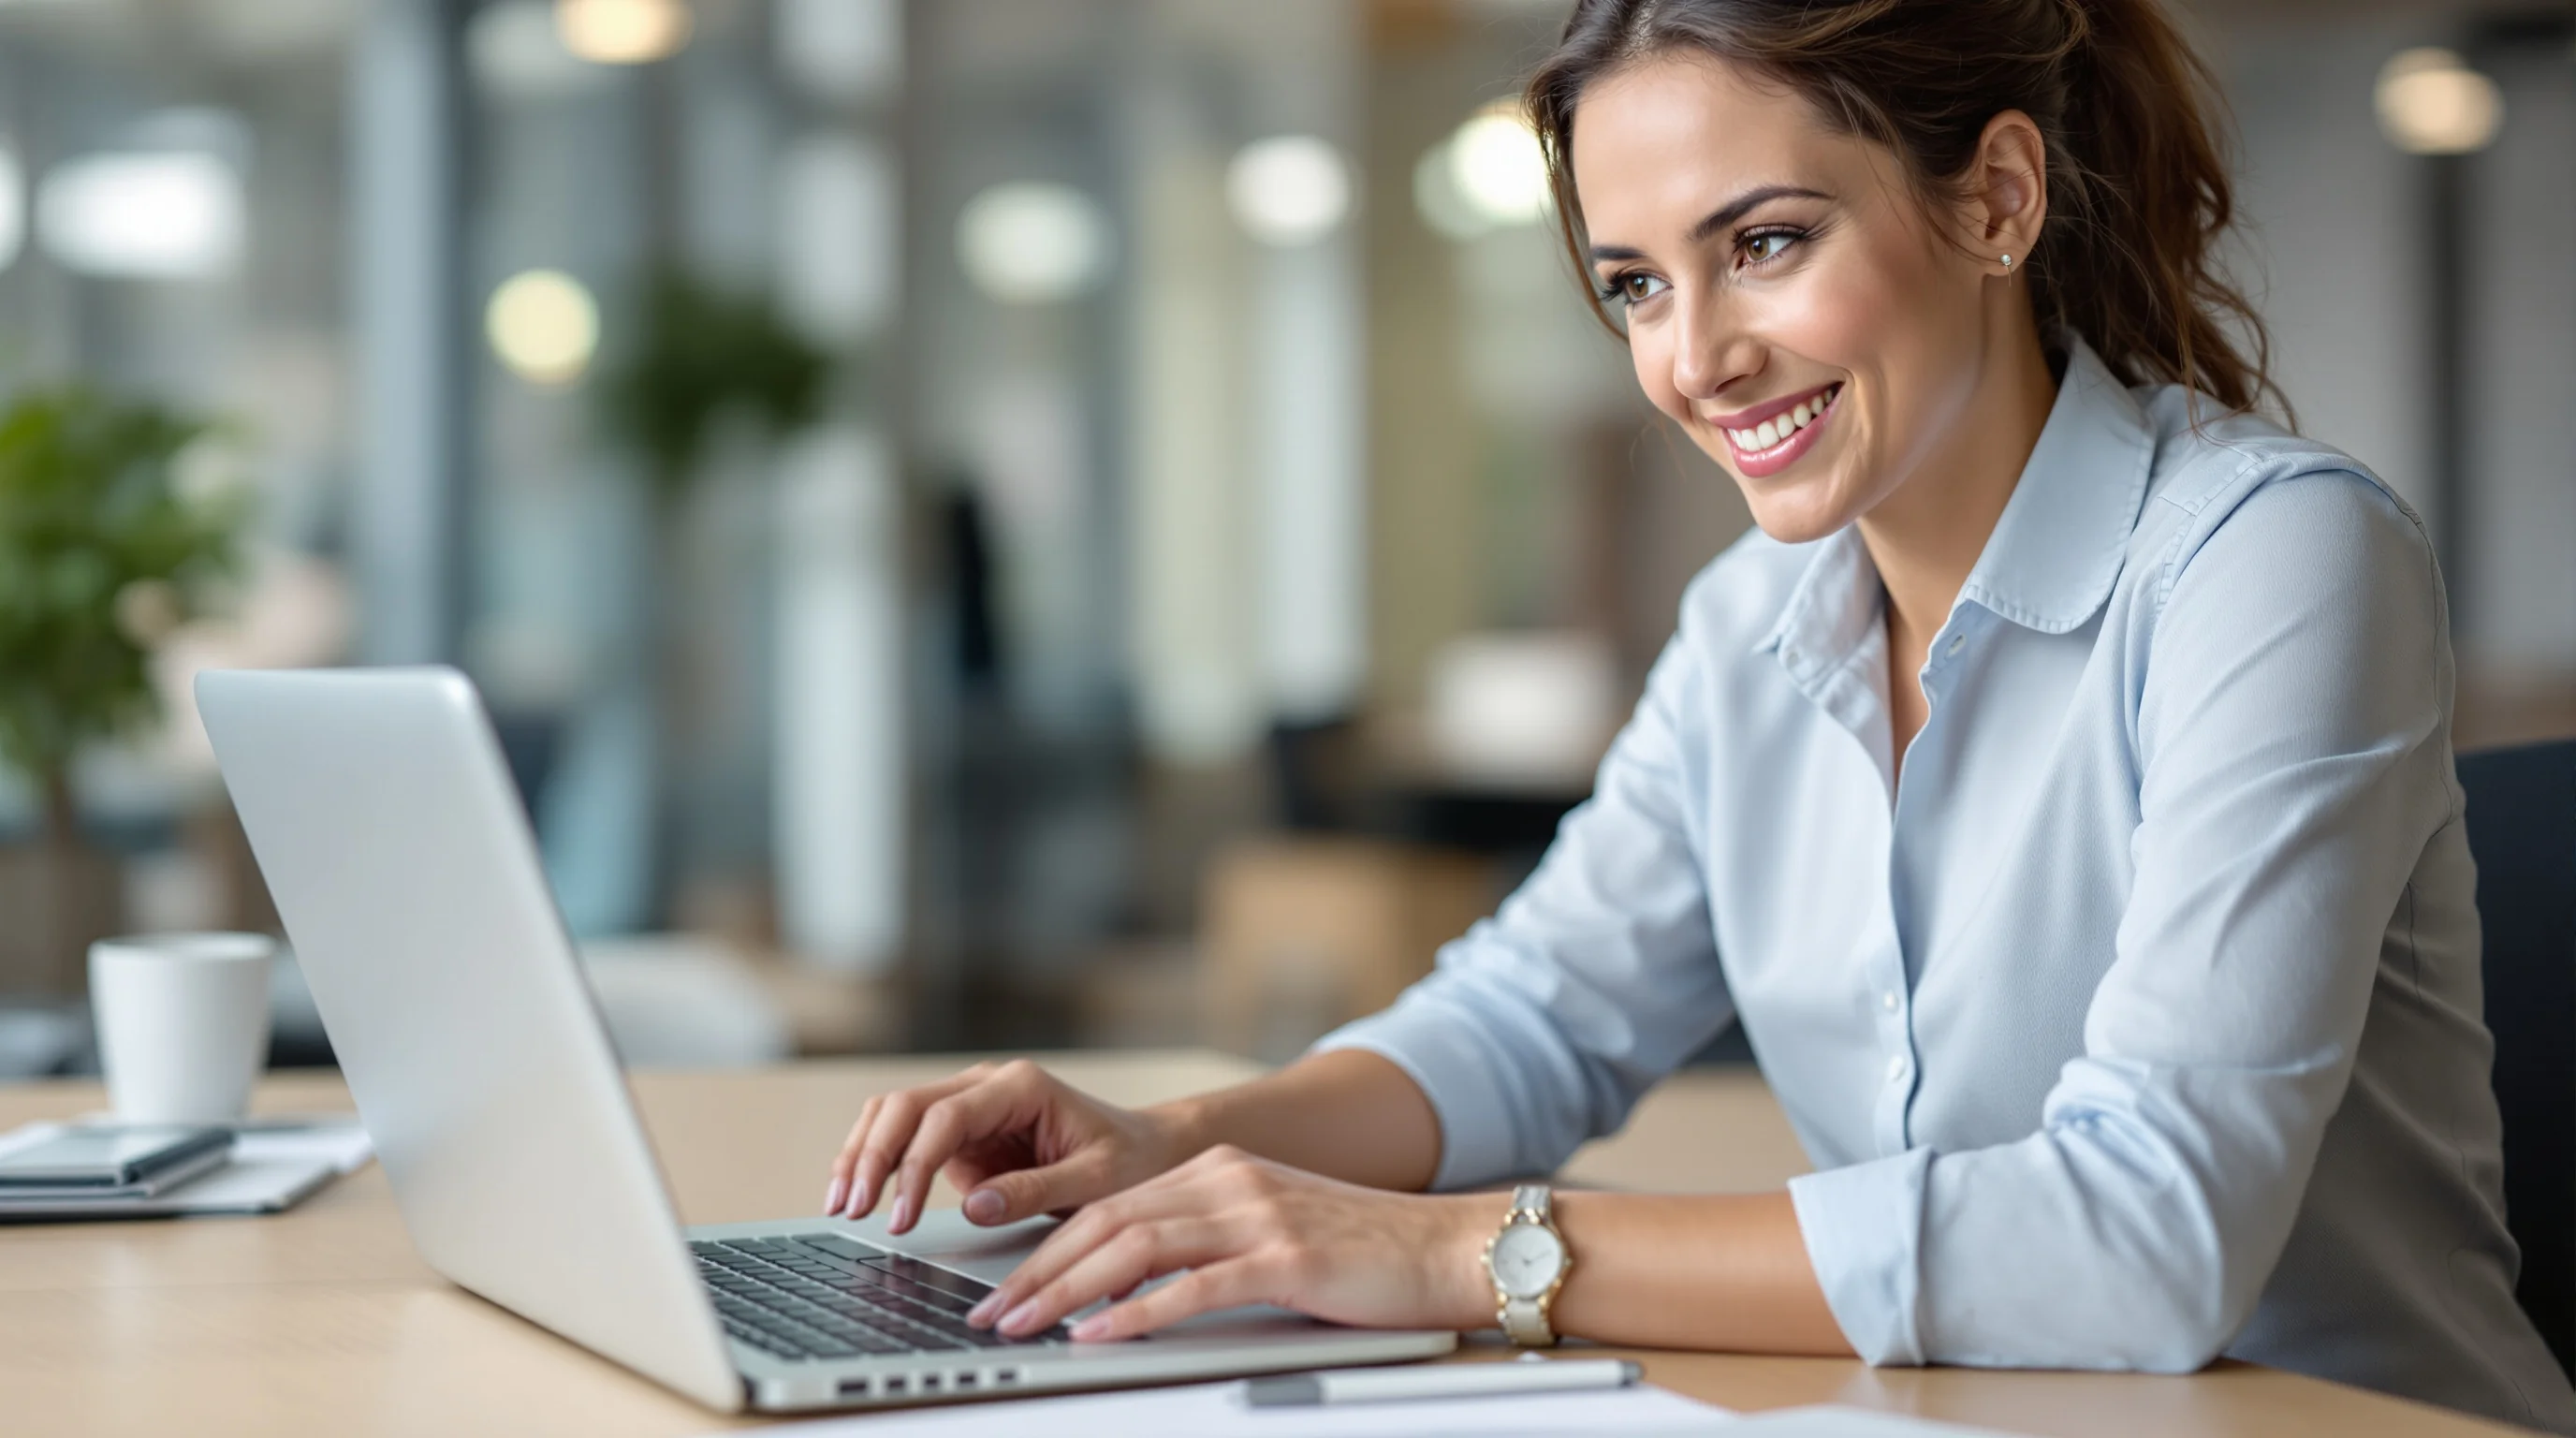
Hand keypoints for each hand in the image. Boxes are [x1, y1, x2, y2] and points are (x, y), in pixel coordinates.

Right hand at [825, 1059, 1193, 1235]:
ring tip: (840, 1205)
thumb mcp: (1095, 1181)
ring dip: (861, 1154)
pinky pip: (903, 1139)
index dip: (915, 1165)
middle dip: (871, 1155)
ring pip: (893, 1114)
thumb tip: (974, 1205)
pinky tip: (855, 1195)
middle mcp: (986, 1087)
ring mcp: (968, 1107)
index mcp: (1020, 1087)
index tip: (900, 1214)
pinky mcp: (959, 1135)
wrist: (1144, 1150)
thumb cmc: (1128, 1159)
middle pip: (905, 1105)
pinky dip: (875, 1162)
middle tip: (852, 1209)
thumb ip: (1036, 1191)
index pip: (946, 1116)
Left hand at [962, 1144, 1495, 1341]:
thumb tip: (1132, 1288)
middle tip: (990, 1312)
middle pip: (1107, 1222)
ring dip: (1066, 1290)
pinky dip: (1134, 1312)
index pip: (1110, 1206)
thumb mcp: (1273, 1229)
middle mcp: (1229, 1179)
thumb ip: (1208, 1244)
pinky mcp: (1283, 1256)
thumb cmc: (1367, 1253)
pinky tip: (1096, 1334)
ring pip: (1134, 1248)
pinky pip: (1190, 1286)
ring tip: (1021, 1324)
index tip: (1005, 1288)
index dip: (1046, 1247)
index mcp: (1220, 1169)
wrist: (1450, 1246)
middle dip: (1037, 1271)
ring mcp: (1255, 1213)